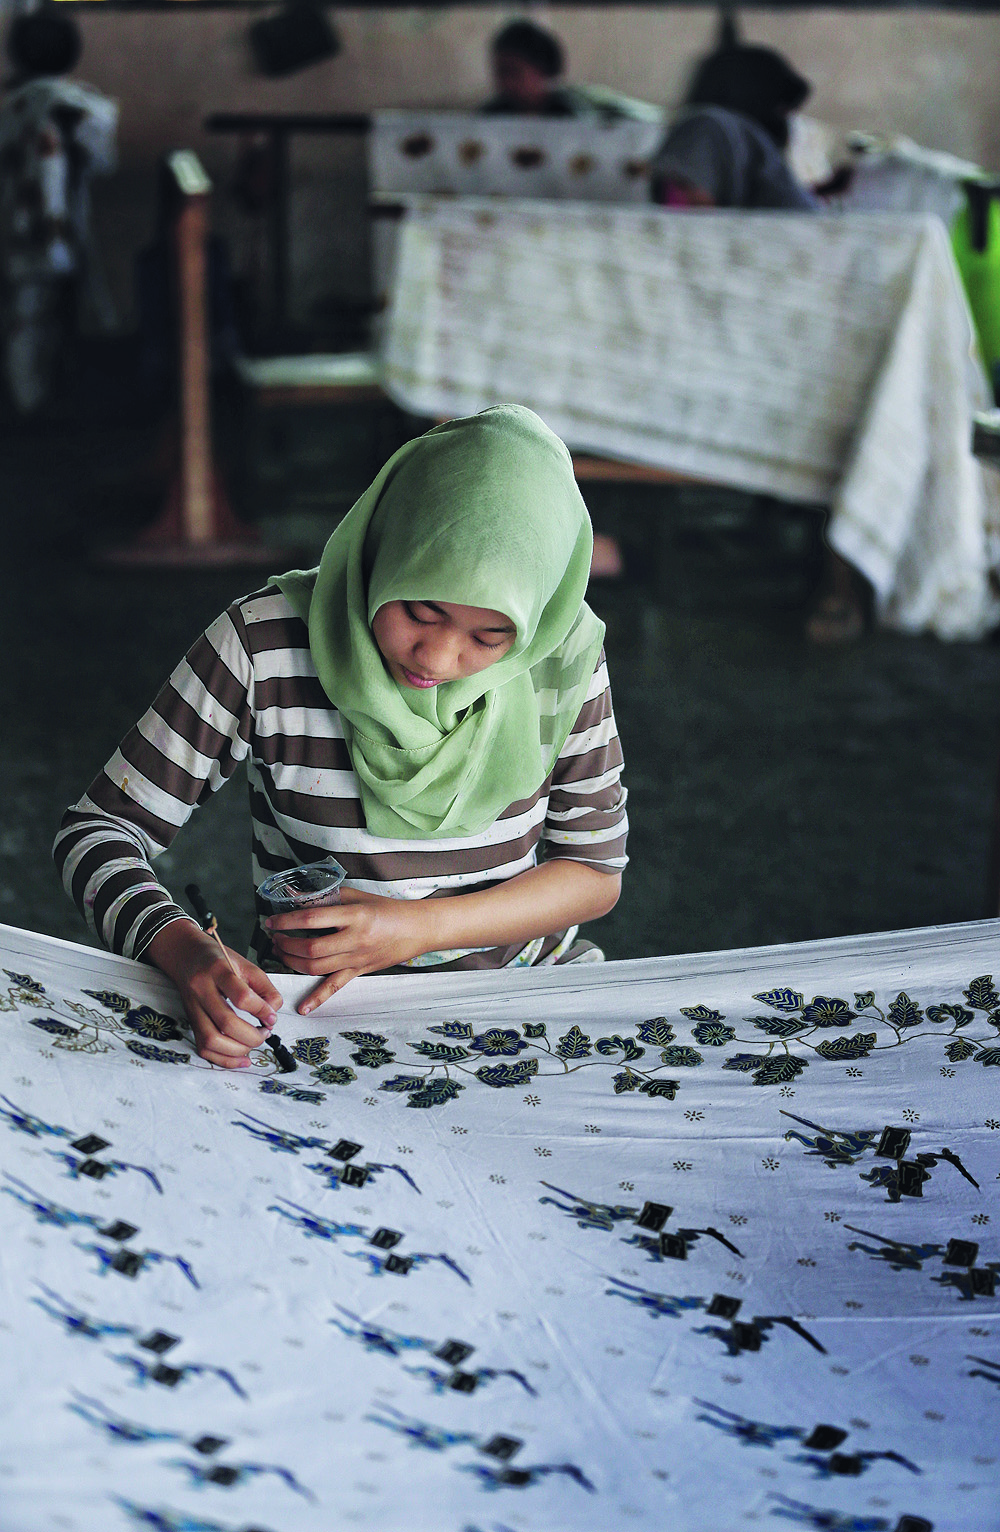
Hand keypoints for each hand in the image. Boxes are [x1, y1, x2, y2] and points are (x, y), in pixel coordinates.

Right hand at [146, 920, 281, 1068]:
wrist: (186, 956)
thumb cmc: (218, 960)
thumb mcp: (246, 964)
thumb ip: (265, 988)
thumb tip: (273, 1014)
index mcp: (218, 971)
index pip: (242, 996)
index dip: (262, 1011)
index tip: (272, 1017)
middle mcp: (201, 990)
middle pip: (226, 1023)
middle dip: (252, 1036)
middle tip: (265, 1033)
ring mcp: (193, 1008)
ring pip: (211, 1040)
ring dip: (238, 1050)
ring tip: (254, 1042)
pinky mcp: (190, 1022)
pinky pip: (203, 1048)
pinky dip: (224, 1060)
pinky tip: (242, 1059)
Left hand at [266, 889, 430, 1011]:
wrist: (415, 929)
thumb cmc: (387, 909)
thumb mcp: (358, 896)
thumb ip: (329, 897)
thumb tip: (299, 898)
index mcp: (354, 916)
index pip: (312, 919)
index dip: (288, 920)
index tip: (272, 921)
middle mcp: (354, 940)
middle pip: (311, 948)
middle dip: (286, 944)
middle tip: (275, 938)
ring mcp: (356, 959)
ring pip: (316, 968)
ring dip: (292, 962)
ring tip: (281, 953)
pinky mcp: (358, 971)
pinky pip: (335, 987)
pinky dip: (317, 999)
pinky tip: (303, 1007)